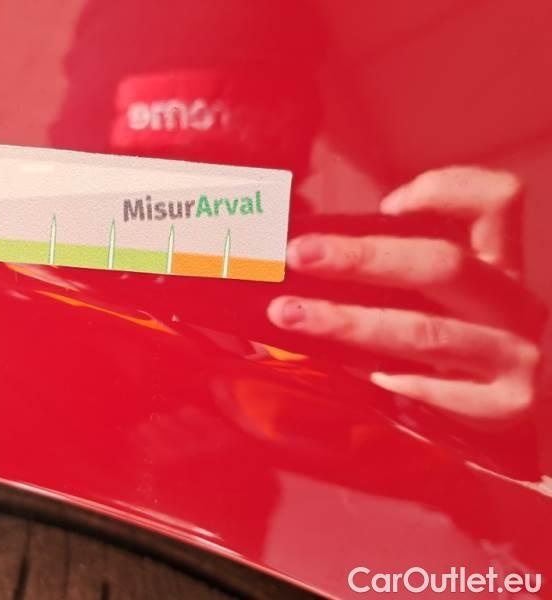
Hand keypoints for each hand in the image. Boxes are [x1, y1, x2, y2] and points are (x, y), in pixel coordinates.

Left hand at [267, 167, 540, 420]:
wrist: (518, 408)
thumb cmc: (457, 341)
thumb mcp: (445, 297)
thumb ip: (401, 270)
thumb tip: (313, 253)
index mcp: (499, 261)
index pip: (498, 200)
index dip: (445, 190)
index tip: (386, 205)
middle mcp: (515, 302)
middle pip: (443, 264)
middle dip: (361, 257)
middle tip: (298, 255)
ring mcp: (516, 354)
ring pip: (423, 332)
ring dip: (346, 322)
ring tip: (289, 314)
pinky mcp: (507, 405)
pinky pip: (434, 390)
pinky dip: (388, 379)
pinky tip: (351, 372)